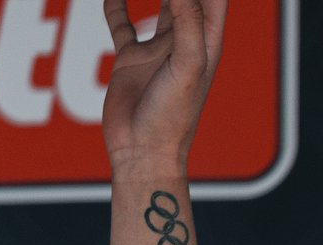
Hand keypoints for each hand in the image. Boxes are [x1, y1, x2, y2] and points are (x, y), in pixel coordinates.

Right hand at [102, 0, 226, 172]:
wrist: (142, 152)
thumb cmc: (173, 118)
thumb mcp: (187, 66)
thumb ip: (188, 24)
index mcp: (207, 44)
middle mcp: (185, 43)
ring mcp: (158, 50)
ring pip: (156, 3)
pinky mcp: (130, 60)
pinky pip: (121, 24)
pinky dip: (115, 5)